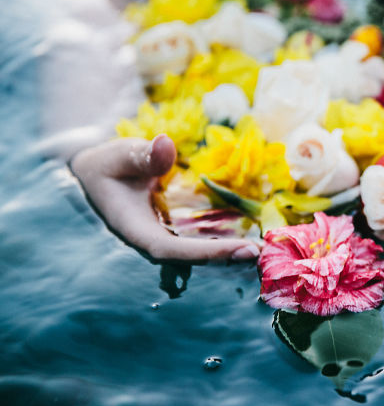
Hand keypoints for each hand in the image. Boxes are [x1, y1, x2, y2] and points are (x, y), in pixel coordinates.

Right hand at [70, 135, 261, 261]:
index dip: (207, 253)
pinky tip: (254, 235)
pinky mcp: (178, 231)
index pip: (172, 251)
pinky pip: (205, 239)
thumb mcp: (120, 155)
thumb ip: (142, 155)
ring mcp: (168, 238)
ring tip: (265, 249)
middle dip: (226, 258)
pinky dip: (227, 239)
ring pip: (202, 254)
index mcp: (136, 232)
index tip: (240, 250)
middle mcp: (155, 241)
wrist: (97, 175)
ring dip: (231, 253)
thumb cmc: (107, 165)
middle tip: (259, 253)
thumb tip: (165, 145)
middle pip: (193, 260)